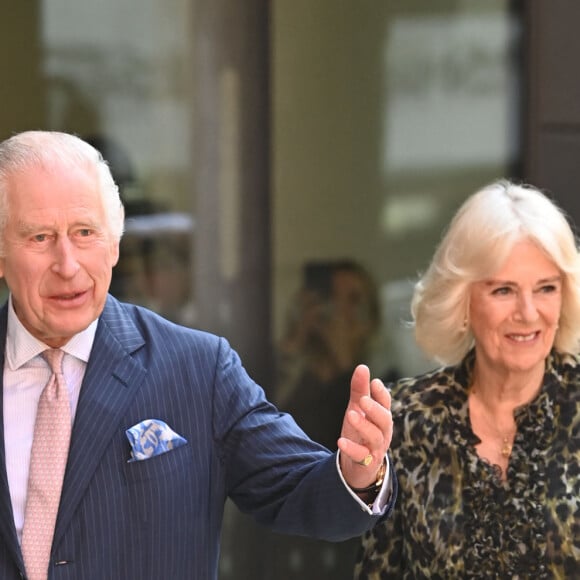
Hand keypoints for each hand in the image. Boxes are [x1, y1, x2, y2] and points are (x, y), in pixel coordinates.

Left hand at [337, 364, 392, 489]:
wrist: (358, 466)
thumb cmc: (360, 432)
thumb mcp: (357, 409)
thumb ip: (360, 390)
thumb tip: (363, 367)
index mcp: (382, 418)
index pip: (386, 404)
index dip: (381, 394)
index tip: (374, 383)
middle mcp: (383, 432)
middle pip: (385, 420)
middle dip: (375, 410)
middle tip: (363, 400)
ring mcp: (376, 448)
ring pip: (375, 437)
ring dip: (363, 426)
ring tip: (350, 414)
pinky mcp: (365, 462)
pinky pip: (361, 456)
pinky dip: (351, 448)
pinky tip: (340, 441)